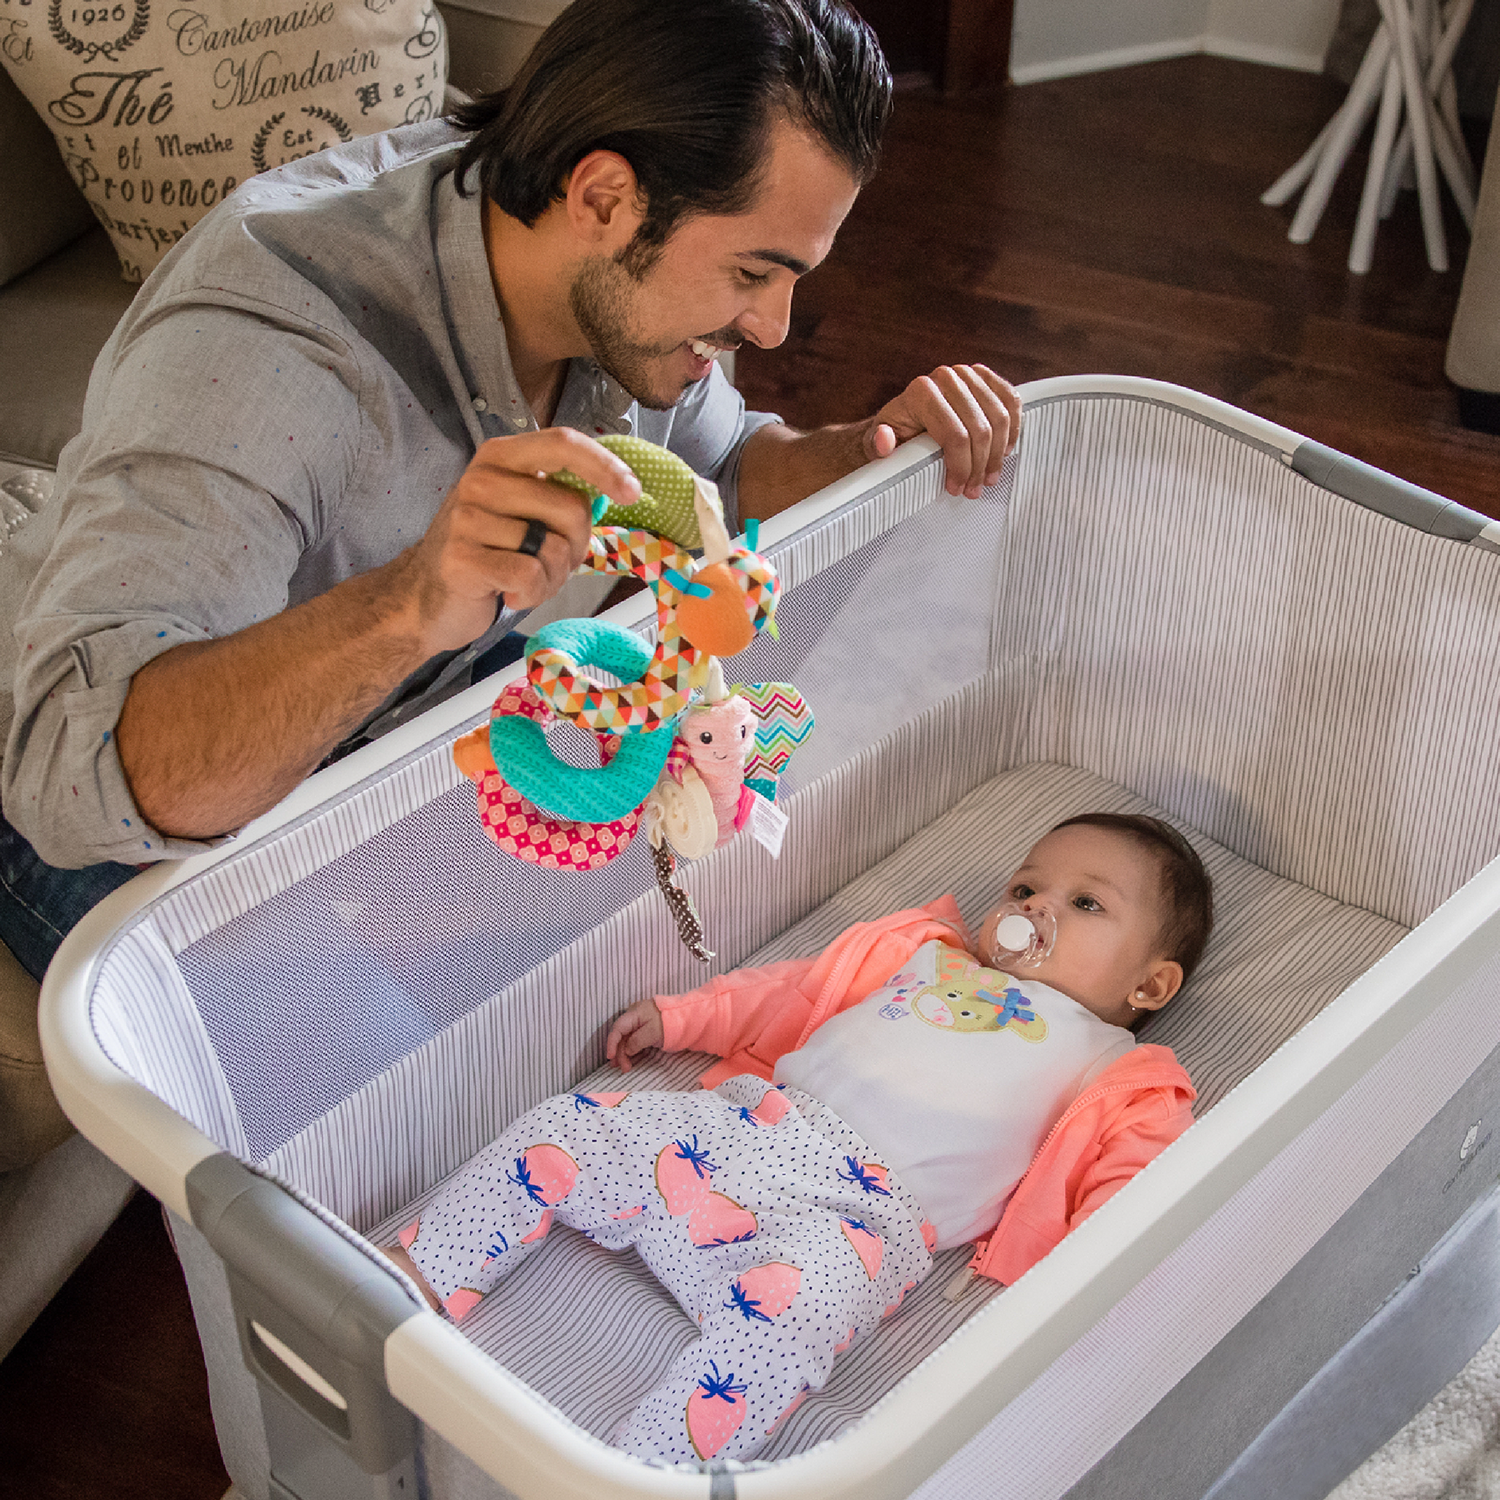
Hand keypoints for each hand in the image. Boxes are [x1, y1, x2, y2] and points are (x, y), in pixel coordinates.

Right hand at [388, 428, 641, 654]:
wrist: (427, 595)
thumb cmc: (488, 552)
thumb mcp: (523, 511)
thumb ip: (560, 496)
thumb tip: (620, 490)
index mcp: (501, 457)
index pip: (563, 443)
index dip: (605, 466)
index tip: (632, 492)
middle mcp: (481, 479)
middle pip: (571, 507)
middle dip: (576, 544)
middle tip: (551, 561)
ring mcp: (467, 518)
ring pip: (553, 547)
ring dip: (552, 575)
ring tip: (524, 576)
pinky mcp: (462, 557)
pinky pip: (530, 574)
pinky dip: (532, 593)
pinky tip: (510, 592)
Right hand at [606, 998, 663, 1071]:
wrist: (687, 1017)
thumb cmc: (669, 1023)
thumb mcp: (653, 1032)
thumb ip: (637, 1041)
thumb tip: (626, 1050)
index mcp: (634, 1013)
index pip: (617, 1028)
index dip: (612, 1043)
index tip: (610, 1057)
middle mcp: (633, 1016)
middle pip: (621, 1035)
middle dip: (620, 1052)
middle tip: (623, 1068)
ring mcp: (639, 1022)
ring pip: (626, 1039)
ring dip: (624, 1054)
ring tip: (625, 1068)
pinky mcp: (645, 1028)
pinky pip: (633, 1040)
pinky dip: (631, 1050)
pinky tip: (629, 1060)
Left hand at [863, 364, 1020, 498]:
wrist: (908, 416)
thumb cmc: (897, 433)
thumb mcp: (878, 443)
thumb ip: (879, 445)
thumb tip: (884, 441)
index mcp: (921, 392)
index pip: (955, 435)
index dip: (961, 467)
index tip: (957, 488)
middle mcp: (946, 377)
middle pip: (980, 430)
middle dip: (980, 466)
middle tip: (974, 489)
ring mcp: (969, 374)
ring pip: (1000, 419)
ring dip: (998, 454)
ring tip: (989, 477)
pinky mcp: (987, 377)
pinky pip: (1012, 403)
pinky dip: (1013, 430)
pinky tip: (1003, 452)